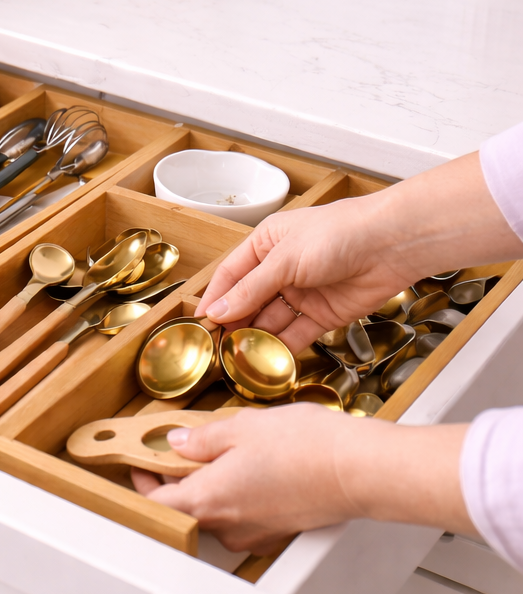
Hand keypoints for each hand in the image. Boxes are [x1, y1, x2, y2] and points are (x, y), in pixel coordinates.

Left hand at [131, 406, 473, 553]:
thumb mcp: (240, 428)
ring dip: (208, 485)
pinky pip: (244, 515)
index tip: (138, 460)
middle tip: (176, 449)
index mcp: (208, 500)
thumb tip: (178, 443)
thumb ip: (201, 439)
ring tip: (220, 451)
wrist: (359, 469)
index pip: (155, 502)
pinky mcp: (278, 531)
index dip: (142, 480)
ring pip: (215, 512)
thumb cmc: (305, 448)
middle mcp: (228, 526)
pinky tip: (252, 466)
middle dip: (176, 478)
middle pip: (184, 508)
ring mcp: (255, 533)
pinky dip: (237, 493)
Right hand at [194, 198, 412, 353]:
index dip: (215, 297)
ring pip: (271, 320)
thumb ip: (251, 289)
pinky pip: (297, 334)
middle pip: (249, 300)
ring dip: (257, 337)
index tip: (200, 321)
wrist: (392, 244)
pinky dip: (284, 347)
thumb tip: (218, 311)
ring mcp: (303, 293)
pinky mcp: (324, 314)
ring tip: (240, 356)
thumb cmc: (338, 234)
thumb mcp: (285, 260)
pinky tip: (269, 359)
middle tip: (218, 345)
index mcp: (266, 244)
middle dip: (234, 321)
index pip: (231, 274)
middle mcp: (281, 269)